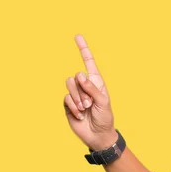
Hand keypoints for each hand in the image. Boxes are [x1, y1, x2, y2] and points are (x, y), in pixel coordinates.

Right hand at [63, 35, 116, 150]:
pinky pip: (65, 98)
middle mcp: (84, 85)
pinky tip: (80, 115)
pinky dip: (73, 107)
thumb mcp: (103, 101)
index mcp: (95, 81)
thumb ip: (91, 88)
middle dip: (82, 91)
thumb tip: (79, 74)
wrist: (98, 135)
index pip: (88, 62)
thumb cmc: (105, 117)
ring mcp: (75, 94)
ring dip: (77, 99)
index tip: (77, 36)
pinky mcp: (68, 104)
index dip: (83, 49)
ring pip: (68, 85)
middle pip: (75, 76)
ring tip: (85, 109)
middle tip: (89, 104)